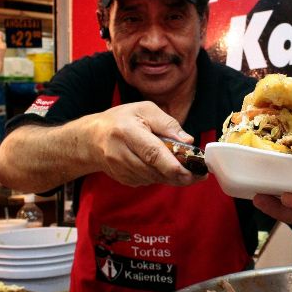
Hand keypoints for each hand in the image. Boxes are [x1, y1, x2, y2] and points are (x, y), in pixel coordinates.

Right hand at [88, 101, 203, 186]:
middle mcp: (121, 153)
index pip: (152, 152)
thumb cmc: (121, 120)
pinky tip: (165, 169)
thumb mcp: (144, 110)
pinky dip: (160, 177)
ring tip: (187, 171)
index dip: (173, 165)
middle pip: (155, 170)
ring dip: (172, 177)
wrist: (92, 138)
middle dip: (179, 174)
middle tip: (199, 175)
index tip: (192, 170)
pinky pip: (148, 181)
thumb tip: (188, 140)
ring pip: (154, 178)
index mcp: (127, 131)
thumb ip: (167, 124)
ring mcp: (120, 169)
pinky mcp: (123, 179)